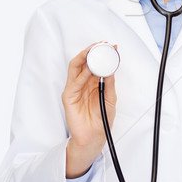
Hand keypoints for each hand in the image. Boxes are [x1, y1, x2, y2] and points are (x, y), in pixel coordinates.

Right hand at [62, 43, 117, 177]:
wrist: (95, 136)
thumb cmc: (102, 118)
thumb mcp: (111, 97)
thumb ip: (110, 82)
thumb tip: (112, 67)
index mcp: (92, 82)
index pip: (95, 63)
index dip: (102, 53)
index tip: (112, 46)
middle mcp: (82, 83)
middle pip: (83, 62)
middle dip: (92, 51)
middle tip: (102, 44)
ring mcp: (74, 89)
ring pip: (76, 68)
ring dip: (85, 58)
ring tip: (95, 51)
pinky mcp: (68, 97)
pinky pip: (74, 82)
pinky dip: (82, 74)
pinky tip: (90, 69)